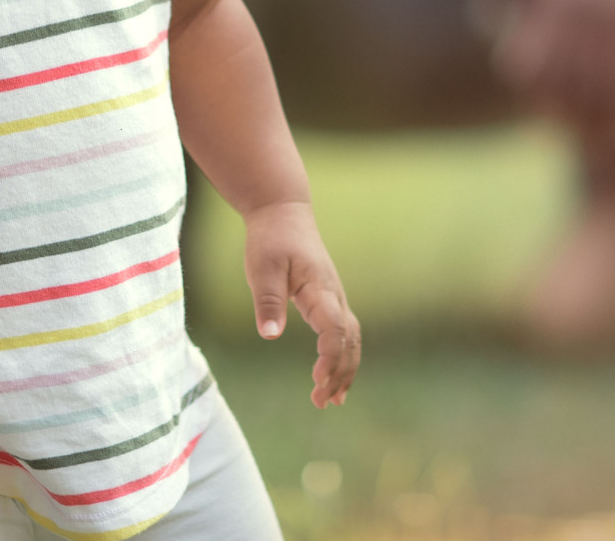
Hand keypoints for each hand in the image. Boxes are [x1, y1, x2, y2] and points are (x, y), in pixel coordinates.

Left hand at [242, 201, 360, 407]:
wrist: (283, 213)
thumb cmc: (271, 239)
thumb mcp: (262, 267)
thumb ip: (268, 301)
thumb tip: (270, 335)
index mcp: (319, 288)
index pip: (335, 328)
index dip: (330, 357)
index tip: (316, 379)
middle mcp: (334, 295)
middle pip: (349, 340)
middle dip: (339, 373)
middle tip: (320, 401)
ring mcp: (335, 298)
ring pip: (352, 340)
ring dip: (345, 370)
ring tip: (331, 401)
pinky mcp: (329, 301)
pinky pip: (344, 334)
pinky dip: (343, 358)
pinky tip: (332, 380)